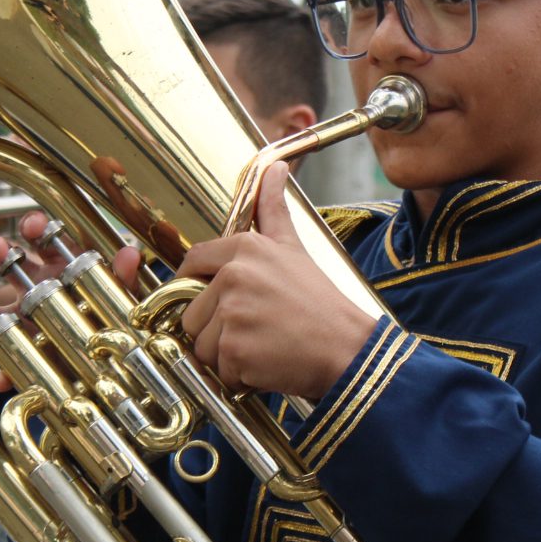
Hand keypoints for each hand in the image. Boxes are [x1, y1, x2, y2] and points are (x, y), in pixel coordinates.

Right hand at [0, 214, 141, 392]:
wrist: (114, 360)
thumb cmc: (117, 318)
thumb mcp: (124, 299)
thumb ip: (124, 278)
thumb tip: (131, 252)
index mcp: (62, 268)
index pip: (44, 240)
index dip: (36, 229)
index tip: (31, 224)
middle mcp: (39, 289)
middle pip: (12, 267)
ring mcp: (27, 320)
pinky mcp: (25, 352)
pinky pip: (9, 361)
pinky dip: (4, 372)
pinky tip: (0, 379)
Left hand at [177, 163, 374, 399]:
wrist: (348, 349)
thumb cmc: (322, 304)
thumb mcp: (295, 248)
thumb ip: (274, 209)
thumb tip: (275, 166)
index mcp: (243, 248)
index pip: (192, 263)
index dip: (199, 287)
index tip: (218, 301)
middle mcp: (233, 275)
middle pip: (191, 312)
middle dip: (217, 329)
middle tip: (256, 329)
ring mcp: (232, 312)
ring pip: (201, 344)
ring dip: (226, 355)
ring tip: (263, 345)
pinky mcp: (234, 348)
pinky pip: (218, 370)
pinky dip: (239, 376)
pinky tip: (267, 363)